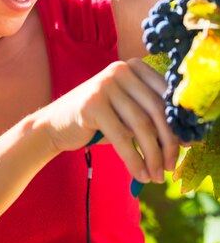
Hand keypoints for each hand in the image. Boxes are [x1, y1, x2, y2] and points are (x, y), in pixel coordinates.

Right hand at [34, 59, 178, 184]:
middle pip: (156, 109)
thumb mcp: (127, 114)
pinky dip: (134, 160)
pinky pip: (121, 137)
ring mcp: (104, 85)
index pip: (166, 95)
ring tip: (157, 176)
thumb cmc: (97, 122)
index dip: (178, 123)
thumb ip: (152, 118)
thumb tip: (188, 138)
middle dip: (168, 143)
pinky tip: (140, 174)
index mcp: (133, 67)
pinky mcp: (92, 104)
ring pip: (141, 125)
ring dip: (153, 155)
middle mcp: (120, 70)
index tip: (188, 146)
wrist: (54, 125)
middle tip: (171, 167)